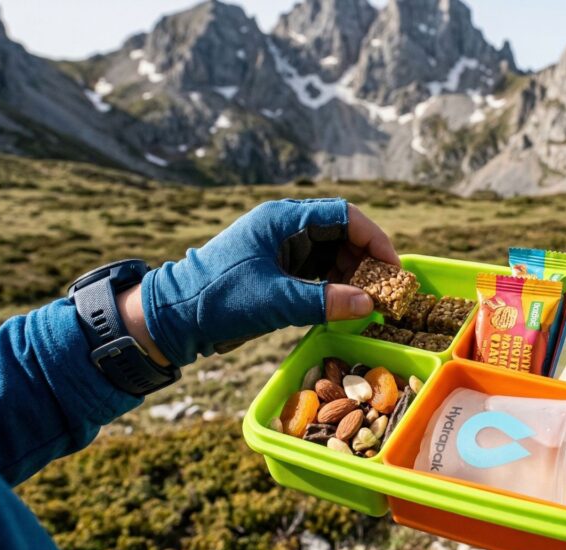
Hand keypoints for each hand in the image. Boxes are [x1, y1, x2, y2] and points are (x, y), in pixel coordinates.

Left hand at [137, 199, 396, 366]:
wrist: (174, 317)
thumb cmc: (219, 300)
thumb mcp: (274, 300)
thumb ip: (323, 301)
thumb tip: (369, 305)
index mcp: (282, 220)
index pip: (343, 215)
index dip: (373, 238)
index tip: (391, 268)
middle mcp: (285, 227)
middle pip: (341, 232)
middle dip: (366, 259)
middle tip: (384, 289)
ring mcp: (281, 247)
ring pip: (331, 252)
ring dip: (352, 274)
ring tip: (367, 301)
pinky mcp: (278, 268)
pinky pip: (317, 269)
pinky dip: (334, 285)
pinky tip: (344, 305)